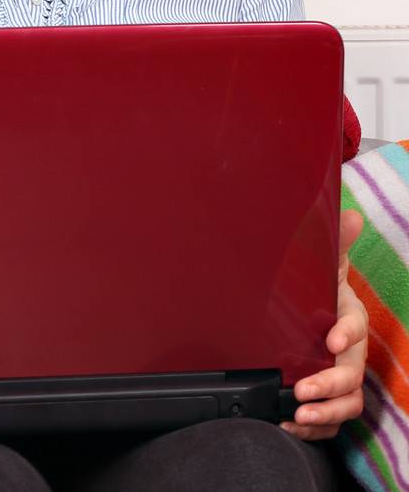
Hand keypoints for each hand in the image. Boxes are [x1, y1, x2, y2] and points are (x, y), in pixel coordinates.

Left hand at [285, 207, 366, 439]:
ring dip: (325, 412)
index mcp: (346, 318)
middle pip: (351, 374)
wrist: (298, 314)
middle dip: (330, 384)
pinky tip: (289, 427)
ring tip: (298, 415)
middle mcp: (346, 353)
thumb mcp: (318, 265)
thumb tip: (349, 212)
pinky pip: (329, 423)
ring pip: (347, 403)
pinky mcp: (325, 400)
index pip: (354, 327)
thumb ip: (331, 242)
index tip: (329, 338)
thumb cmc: (311, 291)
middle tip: (303, 388)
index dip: (346, 333)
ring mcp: (338, 378)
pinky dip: (313, 430)